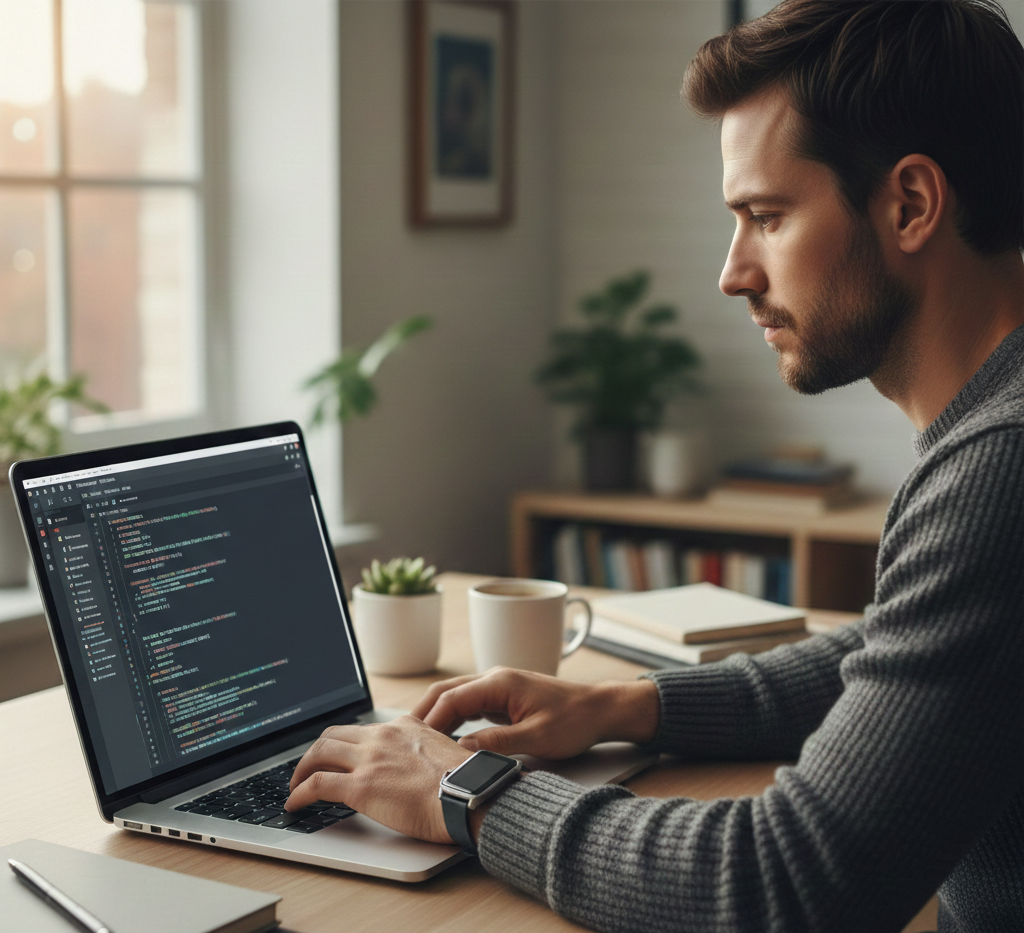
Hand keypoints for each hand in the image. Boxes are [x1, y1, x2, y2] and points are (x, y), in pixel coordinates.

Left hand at [285, 715, 472, 843]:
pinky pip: (317, 784)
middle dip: (317, 751)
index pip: (364, 729)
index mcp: (405, 726)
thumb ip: (425, 754)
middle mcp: (384, 736)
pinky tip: (294, 804)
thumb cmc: (466, 784)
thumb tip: (421, 770)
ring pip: (320, 752)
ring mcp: (370, 759)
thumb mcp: (445, 754)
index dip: (345, 743)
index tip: (339, 754)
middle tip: (309, 768)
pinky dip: (300, 793)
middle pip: (334, 735)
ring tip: (296, 785)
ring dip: (303, 769)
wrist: (469, 795)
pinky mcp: (360, 786)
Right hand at [411, 667, 659, 759]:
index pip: (450, 698)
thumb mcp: (536, 738)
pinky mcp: (503, 698)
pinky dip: (452, 719)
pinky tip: (445, 739)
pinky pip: (469, 706)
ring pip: (455, 697)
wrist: (601, 710)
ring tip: (416, 742)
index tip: (413, 744)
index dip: (428, 721)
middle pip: (445, 692)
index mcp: (499, 682)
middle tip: (401, 739)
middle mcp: (494, 678)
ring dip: (435, 716)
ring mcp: (498, 687)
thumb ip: (496, 743)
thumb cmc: (574, 721)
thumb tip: (461, 752)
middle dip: (422, 713)